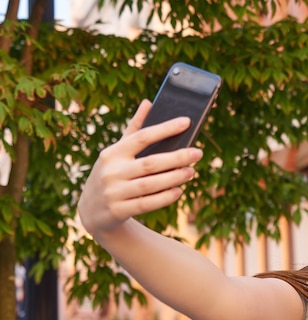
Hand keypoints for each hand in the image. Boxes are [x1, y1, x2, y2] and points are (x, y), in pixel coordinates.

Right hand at [77, 100, 202, 235]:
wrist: (92, 211)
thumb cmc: (113, 174)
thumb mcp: (117, 153)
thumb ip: (134, 130)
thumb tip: (148, 102)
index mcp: (112, 153)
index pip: (141, 136)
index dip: (165, 128)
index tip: (187, 122)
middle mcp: (111, 171)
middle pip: (150, 162)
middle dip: (177, 157)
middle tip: (198, 153)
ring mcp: (114, 192)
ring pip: (151, 184)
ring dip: (175, 177)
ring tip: (191, 171)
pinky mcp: (118, 211)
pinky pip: (147, 204)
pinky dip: (165, 197)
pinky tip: (179, 191)